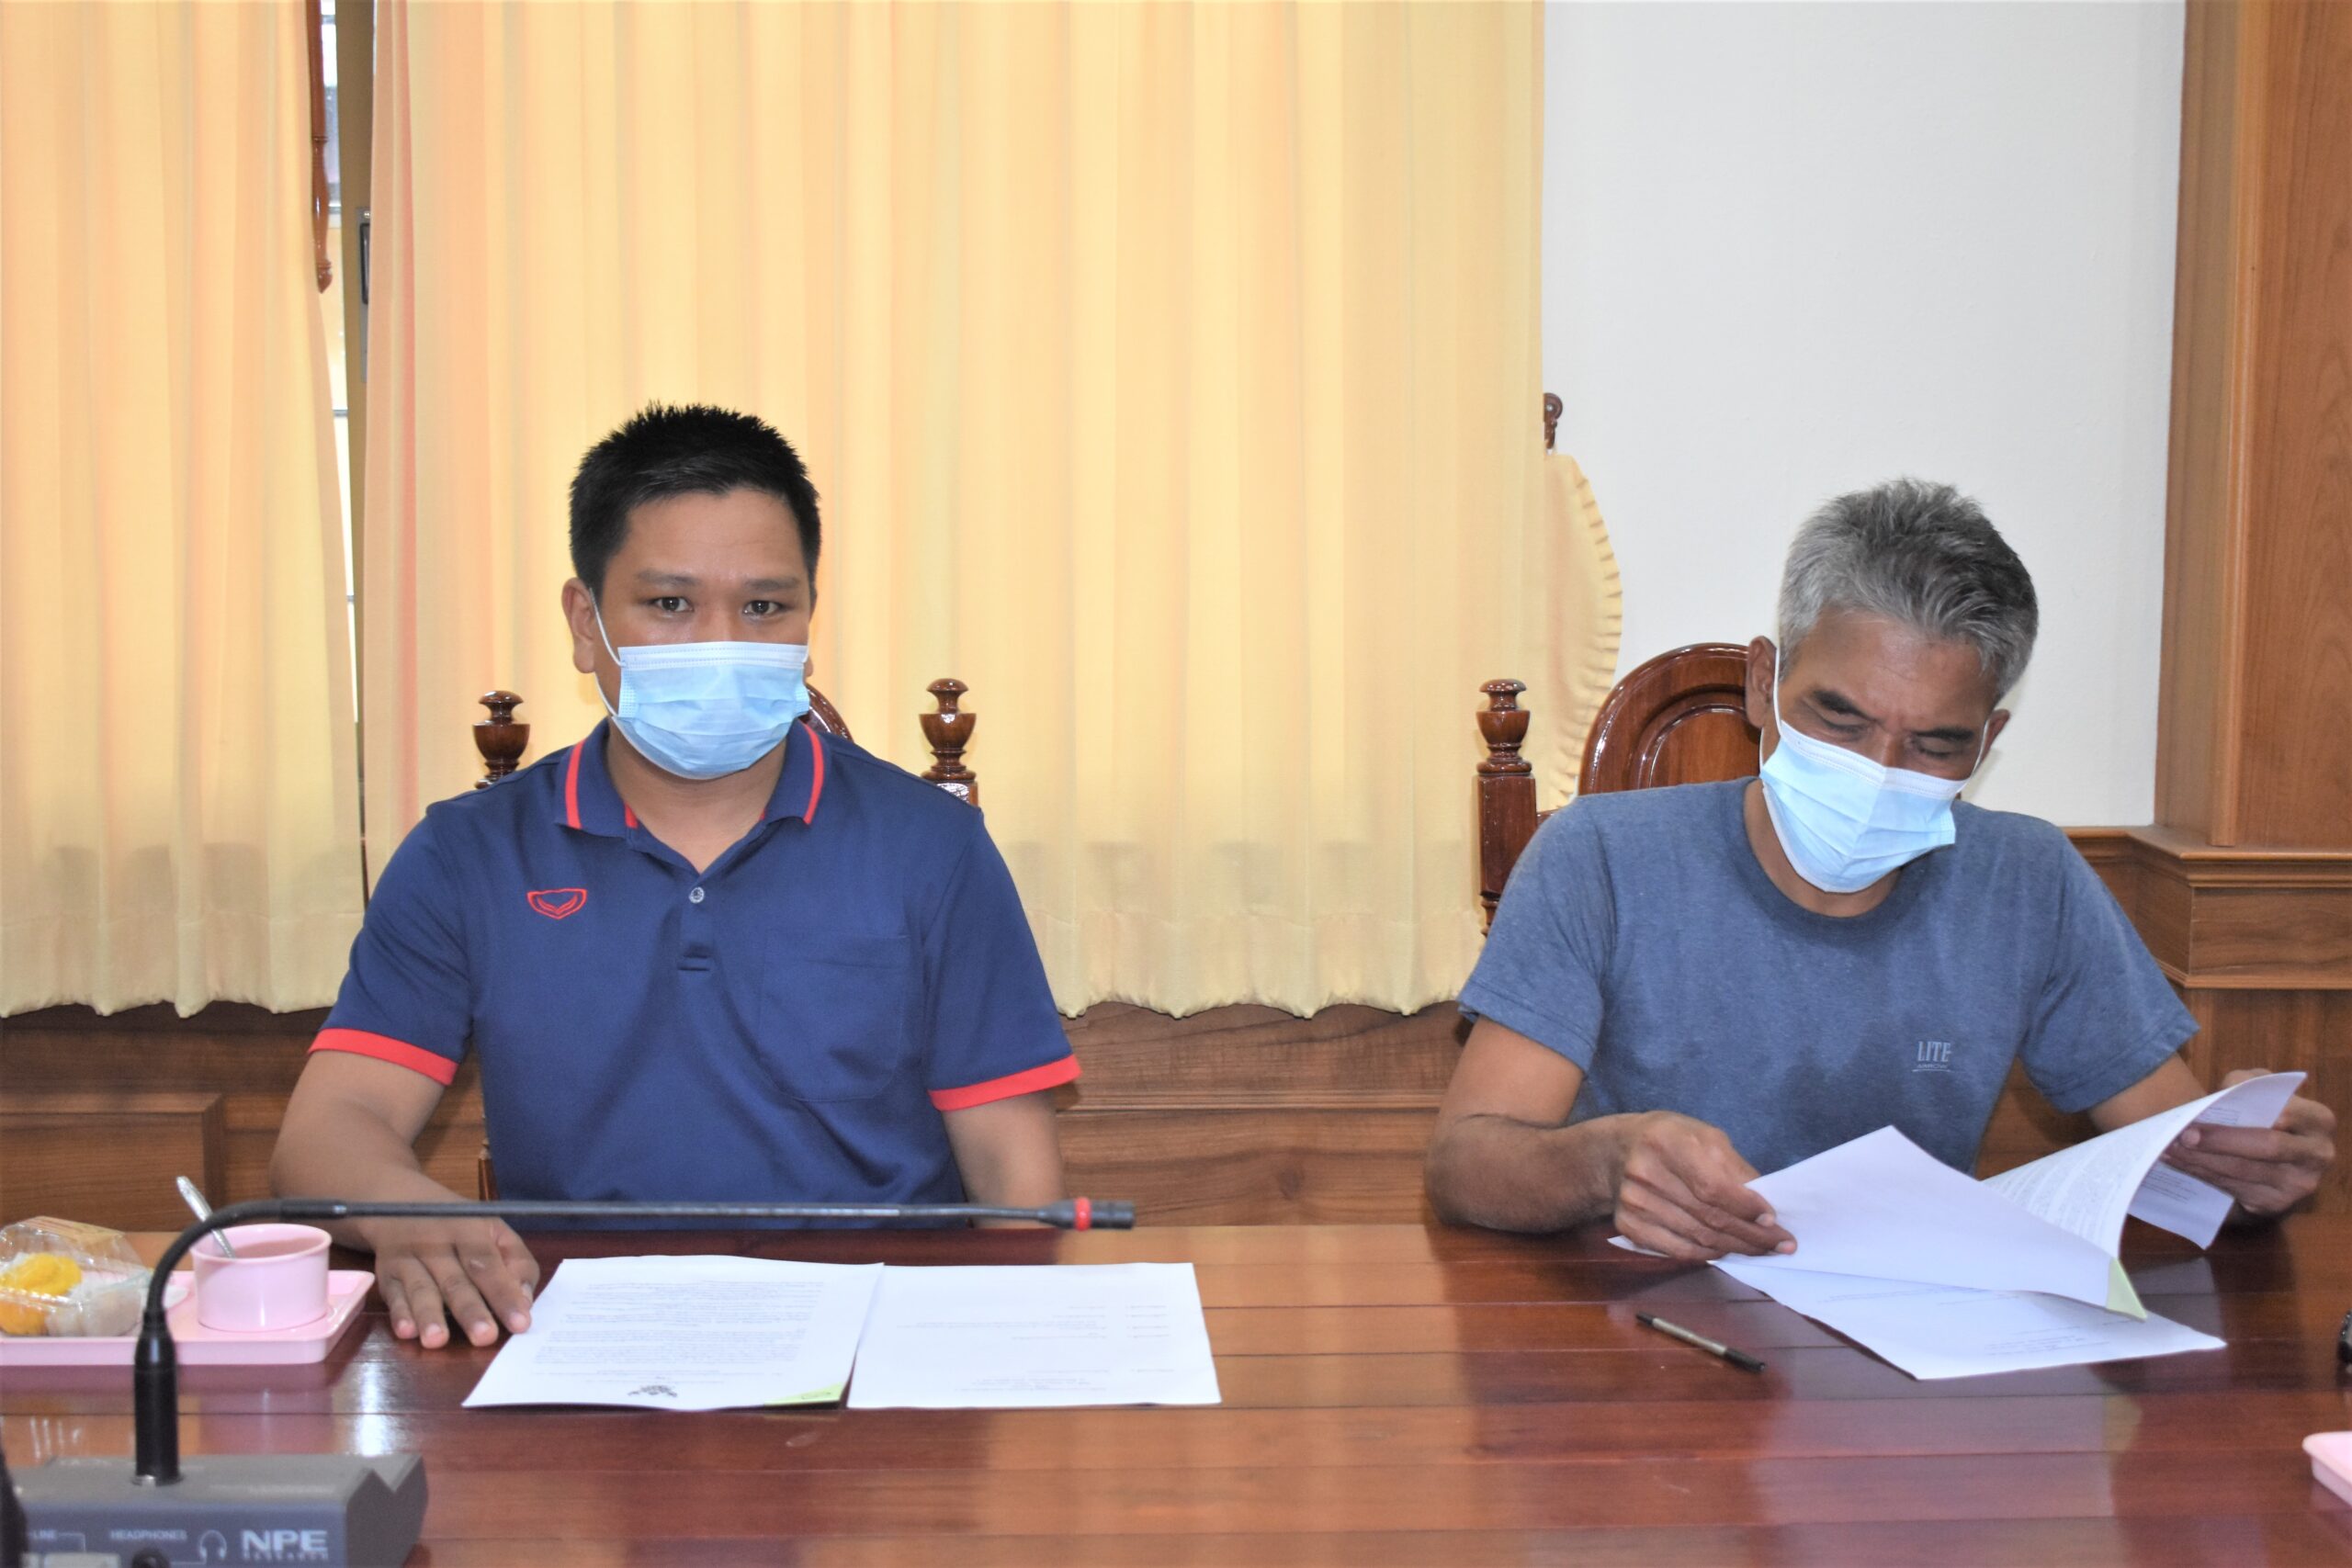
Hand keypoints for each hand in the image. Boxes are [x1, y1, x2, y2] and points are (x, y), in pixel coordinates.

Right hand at [362, 1216, 539, 1347]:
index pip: (489, 1264)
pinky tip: (406, 1332)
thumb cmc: (461, 1226)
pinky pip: (392, 1296)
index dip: (504, 1293)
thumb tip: (524, 1301)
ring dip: (429, 1315)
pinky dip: (399, 1314)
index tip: (520, 1323)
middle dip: (470, 1310)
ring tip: (437, 1341)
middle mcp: (438, 1243)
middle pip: (456, 1280)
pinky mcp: (386, 1274)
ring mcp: (409, 1258)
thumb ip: (517, 1262)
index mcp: (471, 1230)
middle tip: (485, 1337)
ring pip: (421, 1289)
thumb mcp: (495, 1231)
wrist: (401, 1205)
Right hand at [1611, 1111, 1797, 1260]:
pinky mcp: (1628, 1226)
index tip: (1774, 1219)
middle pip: (1708, 1217)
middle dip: (1752, 1235)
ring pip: (1697, 1238)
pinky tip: (1725, 1250)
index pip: (1713, 1186)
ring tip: (1760, 1249)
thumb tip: (1765, 1207)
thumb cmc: (1672, 1141)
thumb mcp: (1705, 1137)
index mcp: (1667, 1142)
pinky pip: (1677, 1250)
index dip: (1746, 1207)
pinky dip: (1707, 1254)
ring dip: (1735, 1248)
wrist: (1617, 1151)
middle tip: (1781, 1244)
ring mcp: (1634, 1203)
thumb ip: (1734, 1168)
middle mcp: (1646, 1173)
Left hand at [2160, 1069, 2335, 1218]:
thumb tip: (2225, 1091)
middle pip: (2266, 1147)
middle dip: (2220, 1140)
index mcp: (2318, 1121)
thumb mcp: (2261, 1092)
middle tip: (2183, 1135)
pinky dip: (2202, 1174)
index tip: (2213, 1110)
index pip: (2286, 1114)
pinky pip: (2233, 1189)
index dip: (2251, 1113)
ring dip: (2201, 1160)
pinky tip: (2179, 1163)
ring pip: (2244, 1171)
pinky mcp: (2274, 1205)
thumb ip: (2247, 1083)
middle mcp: (2317, 1155)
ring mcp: (2298, 1185)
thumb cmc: (2264, 1116)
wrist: (2274, 1158)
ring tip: (2169, 1147)